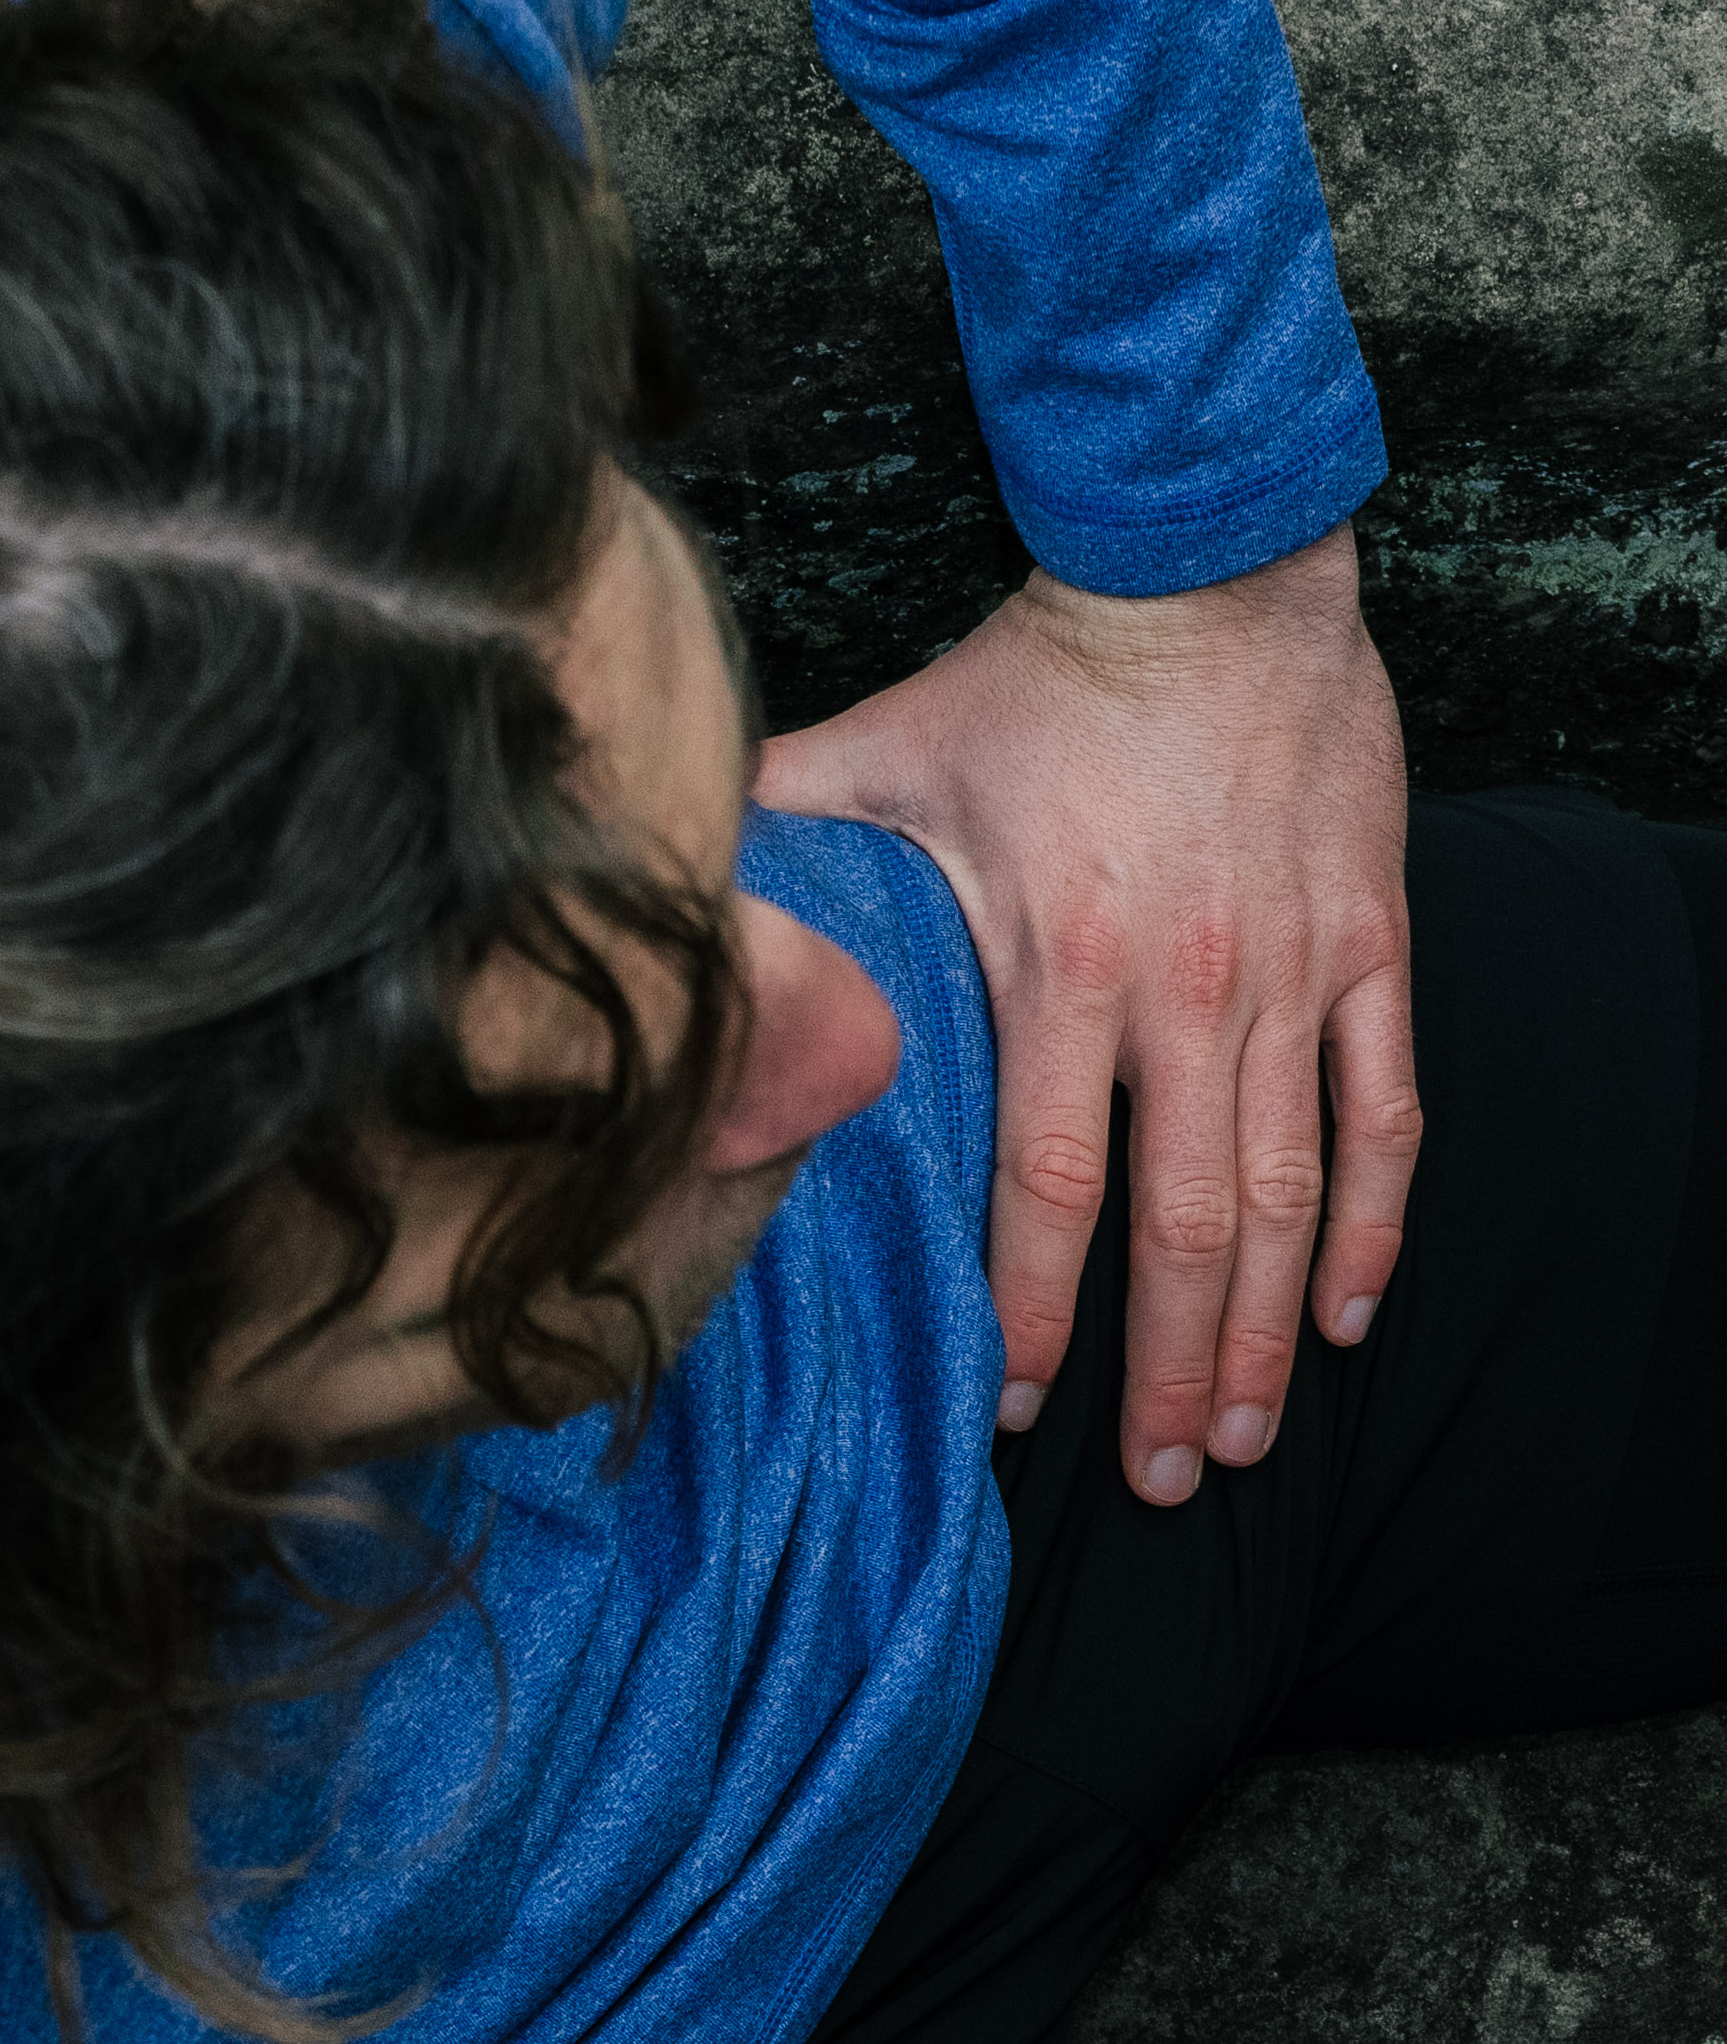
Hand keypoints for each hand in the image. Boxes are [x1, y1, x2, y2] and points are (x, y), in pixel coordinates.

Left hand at [754, 523, 1416, 1505]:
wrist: (1214, 561)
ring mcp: (1290, 974)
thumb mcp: (885, 753)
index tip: (1013, 1413)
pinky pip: (1387, 1106)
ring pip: (1292, 1194)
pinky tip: (1346, 1310)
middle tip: (1158, 1481)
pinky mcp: (1369, 941)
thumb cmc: (1038, 672)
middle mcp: (1186, 992)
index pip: (1045, 1188)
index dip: (1033, 1314)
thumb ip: (781, 845)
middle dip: (1170, 1371)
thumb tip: (655, 913)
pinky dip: (1376, 1219)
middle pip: (1182, 1229)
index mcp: (1059, 967)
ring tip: (1245, 1438)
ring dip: (1267, 1328)